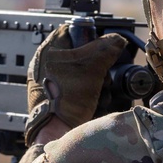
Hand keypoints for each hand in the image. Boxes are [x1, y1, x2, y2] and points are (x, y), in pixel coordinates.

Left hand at [24, 28, 127, 144]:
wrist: (55, 132)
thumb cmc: (68, 97)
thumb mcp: (93, 67)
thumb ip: (107, 49)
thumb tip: (117, 40)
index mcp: (48, 50)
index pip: (72, 30)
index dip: (91, 36)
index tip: (103, 46)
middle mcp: (45, 64)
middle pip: (79, 53)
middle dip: (96, 65)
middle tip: (102, 75)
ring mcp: (47, 82)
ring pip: (79, 73)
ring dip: (94, 82)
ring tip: (98, 92)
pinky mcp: (53, 97)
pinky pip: (74, 89)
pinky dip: (87, 94)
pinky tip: (92, 103)